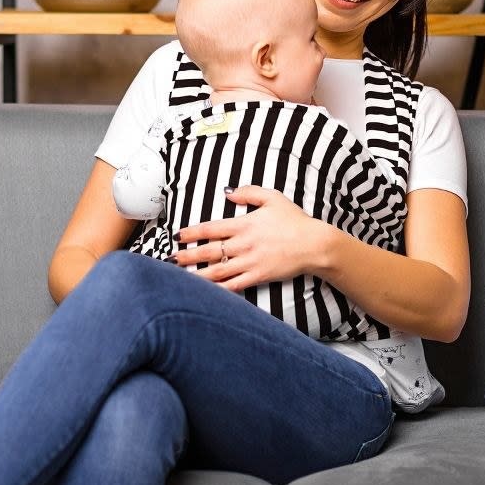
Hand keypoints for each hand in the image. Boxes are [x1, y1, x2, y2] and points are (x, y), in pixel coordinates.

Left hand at [171, 185, 327, 292]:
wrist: (315, 244)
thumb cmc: (295, 220)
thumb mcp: (273, 197)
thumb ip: (248, 192)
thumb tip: (228, 191)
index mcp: (245, 224)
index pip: (212, 228)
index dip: (193, 232)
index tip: (178, 236)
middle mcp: (244, 244)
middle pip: (210, 251)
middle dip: (187, 256)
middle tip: (170, 259)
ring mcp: (251, 262)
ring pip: (218, 271)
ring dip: (197, 275)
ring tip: (180, 278)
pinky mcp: (259, 276)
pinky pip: (235, 285)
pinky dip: (218, 289)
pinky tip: (206, 293)